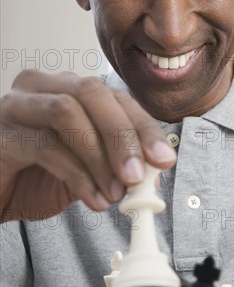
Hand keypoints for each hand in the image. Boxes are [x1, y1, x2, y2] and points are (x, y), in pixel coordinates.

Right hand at [0, 70, 176, 221]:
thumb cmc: (35, 177)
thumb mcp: (86, 171)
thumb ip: (115, 164)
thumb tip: (155, 170)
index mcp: (67, 89)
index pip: (114, 97)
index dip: (143, 126)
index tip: (165, 159)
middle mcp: (42, 87)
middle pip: (92, 93)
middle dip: (123, 136)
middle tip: (139, 175)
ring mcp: (18, 106)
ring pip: (68, 114)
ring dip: (100, 157)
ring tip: (116, 193)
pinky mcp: (2, 133)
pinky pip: (46, 147)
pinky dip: (78, 176)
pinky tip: (93, 199)